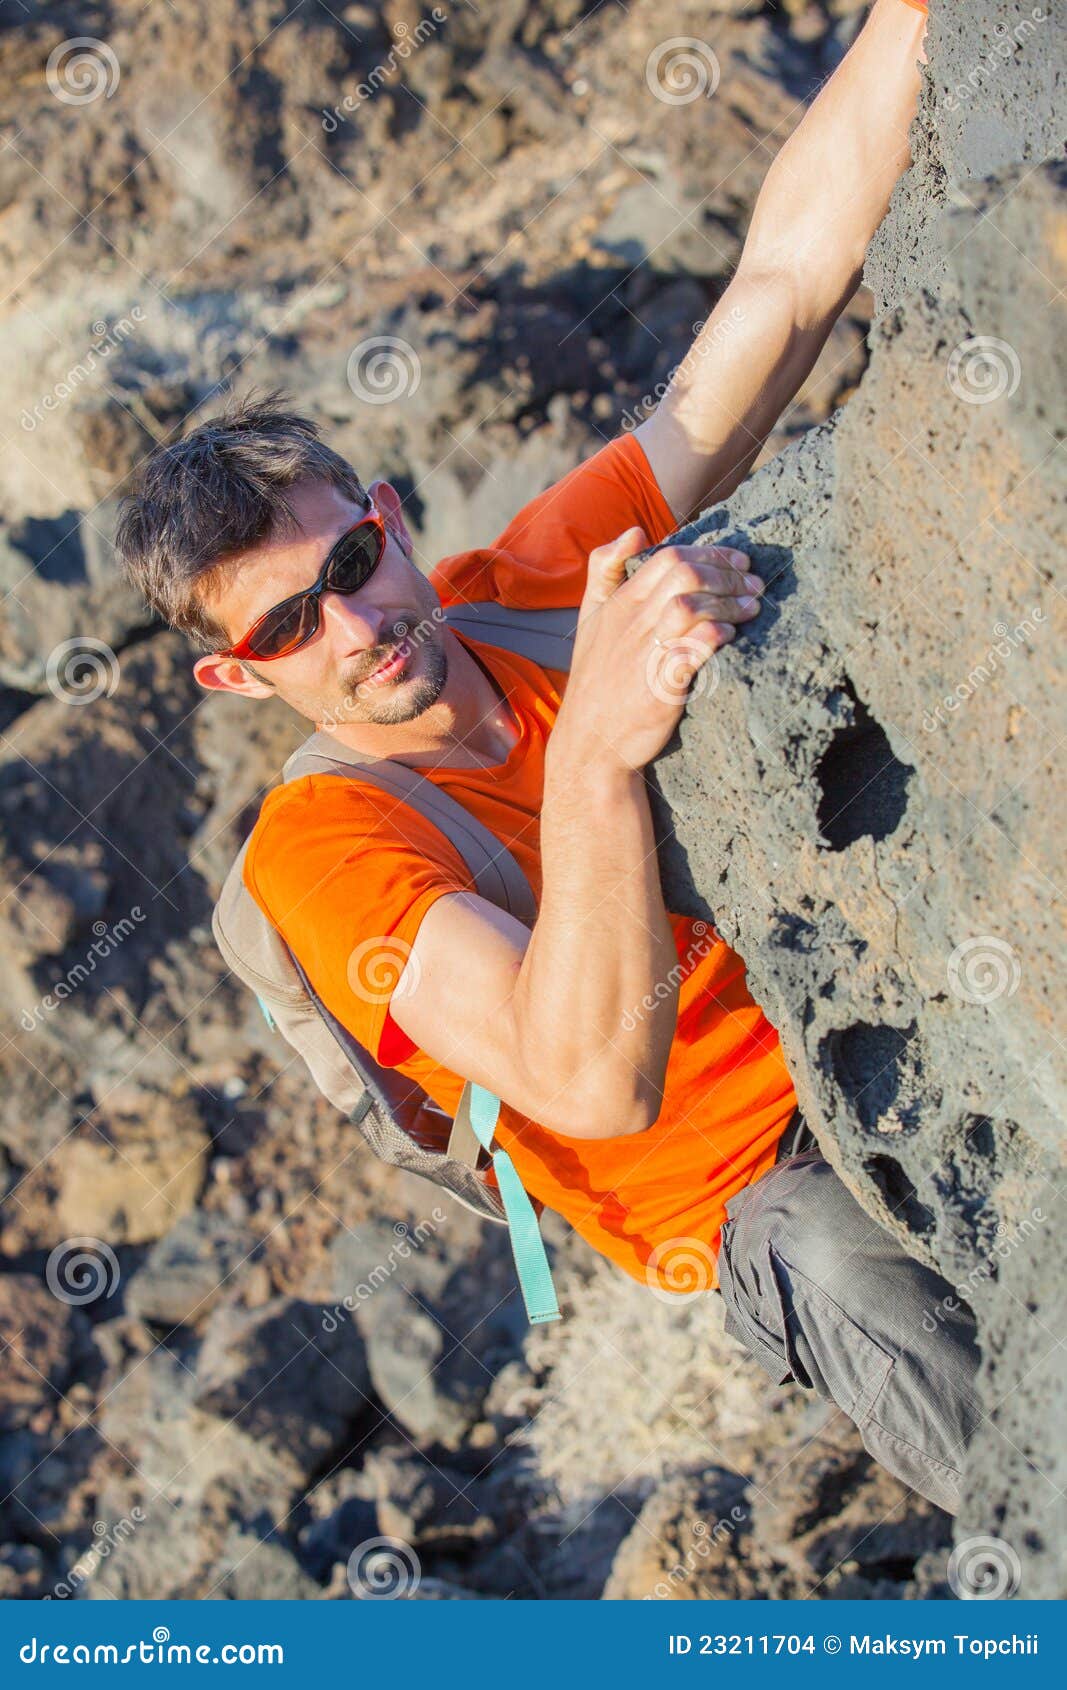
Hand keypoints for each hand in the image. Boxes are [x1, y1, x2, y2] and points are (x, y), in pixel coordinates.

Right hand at [552, 525, 763, 774]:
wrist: (592, 741)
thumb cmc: (597, 680)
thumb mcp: (590, 618)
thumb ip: (605, 571)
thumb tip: (633, 531)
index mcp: (618, 602)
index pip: (669, 557)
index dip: (710, 553)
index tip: (738, 563)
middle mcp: (630, 622)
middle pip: (685, 574)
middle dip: (727, 574)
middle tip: (753, 585)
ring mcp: (644, 652)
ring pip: (690, 606)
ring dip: (728, 602)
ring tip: (752, 608)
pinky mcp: (659, 685)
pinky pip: (692, 649)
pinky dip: (715, 636)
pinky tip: (730, 636)